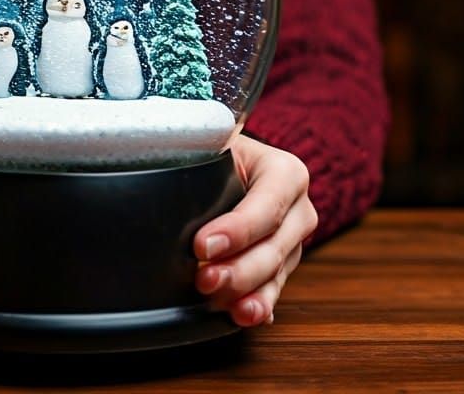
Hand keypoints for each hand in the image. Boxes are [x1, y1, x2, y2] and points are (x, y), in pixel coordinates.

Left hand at [193, 133, 316, 326]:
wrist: (231, 166)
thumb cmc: (219, 153)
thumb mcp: (216, 147)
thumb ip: (202, 164)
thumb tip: (164, 185)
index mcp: (287, 173)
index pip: (267, 206)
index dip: (237, 230)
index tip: (202, 246)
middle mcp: (299, 209)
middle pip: (273, 247)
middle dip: (237, 268)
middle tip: (202, 279)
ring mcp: (294, 242)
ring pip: (274, 274)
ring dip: (243, 292)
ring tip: (216, 302)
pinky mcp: (282, 268)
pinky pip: (272, 292)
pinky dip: (256, 305)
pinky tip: (242, 314)